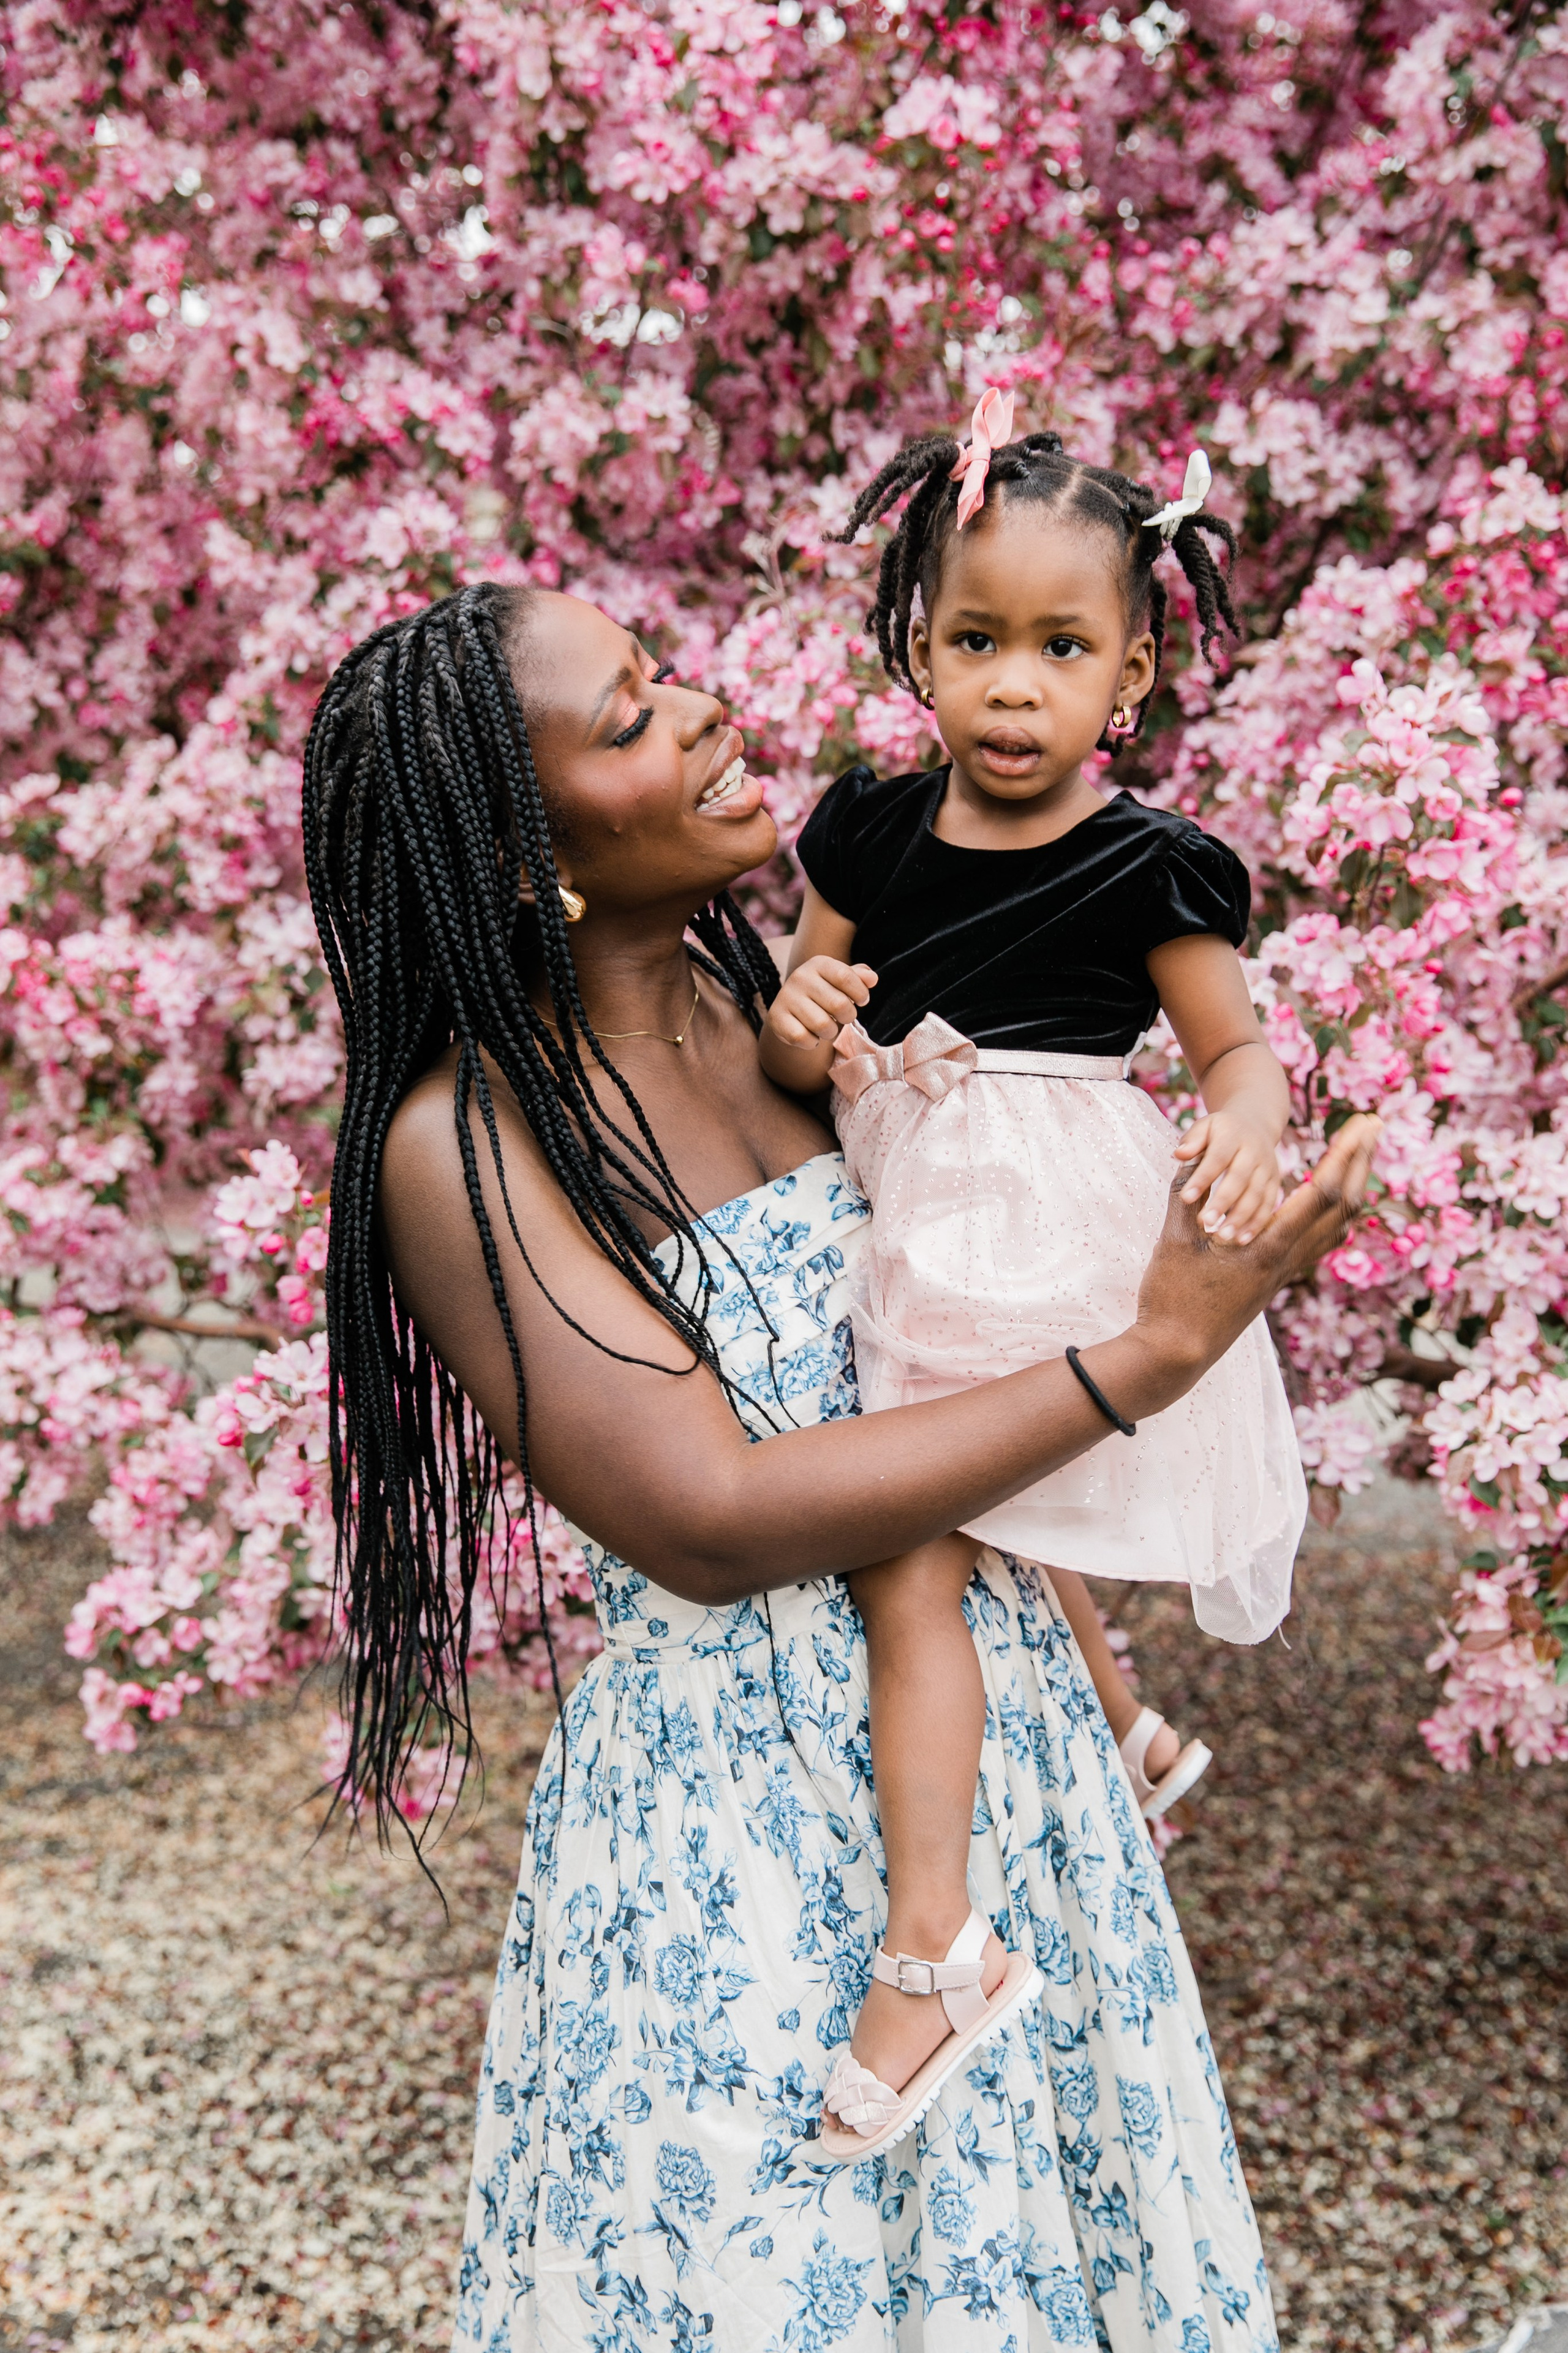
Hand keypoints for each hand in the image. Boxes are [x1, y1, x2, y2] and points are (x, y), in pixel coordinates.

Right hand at [765, 955, 876, 1051]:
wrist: (791, 1011)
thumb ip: (858, 978)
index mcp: (818, 964)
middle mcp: (800, 977)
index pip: (846, 977)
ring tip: (827, 1027)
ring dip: (831, 1032)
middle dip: (848, 1017)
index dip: (860, 993)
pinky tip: (810, 1035)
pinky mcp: (776, 1018)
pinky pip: (804, 1038)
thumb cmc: (824, 994)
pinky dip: (812, 1042)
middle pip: (839, 1004)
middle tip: (843, 1017)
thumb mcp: (841, 981)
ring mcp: (786, 997)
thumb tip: (872, 979)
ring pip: (823, 1025)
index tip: (861, 1000)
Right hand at [1131, 1115, 1379, 1392]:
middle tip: (1374, 1126)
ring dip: (1352, 1187)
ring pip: (1337, 1227)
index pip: (1322, 1193)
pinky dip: (1331, 1215)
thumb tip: (1191, 1157)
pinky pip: (1318, 1244)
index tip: (1363, 1124)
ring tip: (1357, 1156)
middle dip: (1362, 1161)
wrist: (1175, 1354)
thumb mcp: (1174, 1242)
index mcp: (1268, 1248)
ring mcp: (1284, 1274)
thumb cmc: (1172, 1301)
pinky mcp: (1274, 1281)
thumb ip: (1187, 1197)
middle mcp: (1287, 1261)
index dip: (1347, 1153)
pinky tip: (1323, 1203)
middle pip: (1344, 1206)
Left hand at [1173, 1108, 1281, 1243]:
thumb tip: (1179, 1154)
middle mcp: (1254, 1151)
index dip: (1203, 1178)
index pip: (1217, 1158)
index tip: (1185, 1198)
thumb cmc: (1221, 1131)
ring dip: (1241, 1218)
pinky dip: (1257, 1223)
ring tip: (1223, 1237)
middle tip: (1205, 1223)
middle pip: (1240, 1179)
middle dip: (1223, 1202)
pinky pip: (1268, 1204)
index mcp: (1233, 1135)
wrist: (1255, 1123)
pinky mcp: (1276, 1182)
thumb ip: (1192, 1140)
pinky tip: (1242, 1239)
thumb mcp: (1205, 1126)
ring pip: (1257, 1195)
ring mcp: (1268, 1168)